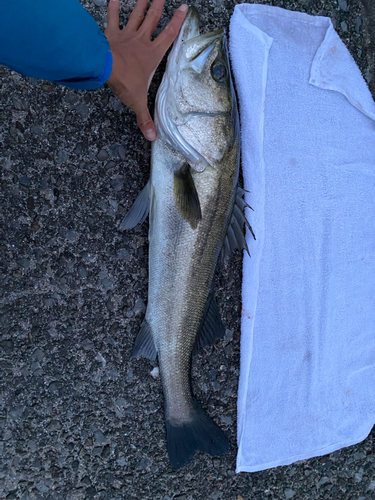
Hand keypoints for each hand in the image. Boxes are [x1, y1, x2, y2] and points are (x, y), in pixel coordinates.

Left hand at [105, 0, 187, 140]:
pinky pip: (112, 16)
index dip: (177, 21)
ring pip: (136, 14)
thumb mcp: (137, 102)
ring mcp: (126, 34)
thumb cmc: (124, 81)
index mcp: (152, 55)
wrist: (104, 67)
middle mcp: (141, 41)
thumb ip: (144, 118)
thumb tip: (152, 137)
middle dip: (159, 6)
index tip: (184, 8)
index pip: (169, 35)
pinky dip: (113, 5)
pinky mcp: (111, 33)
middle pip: (153, 19)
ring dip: (142, 3)